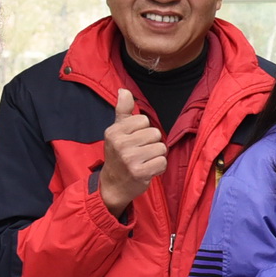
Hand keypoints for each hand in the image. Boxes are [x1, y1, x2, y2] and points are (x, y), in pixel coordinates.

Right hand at [100, 88, 165, 216]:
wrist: (113, 186)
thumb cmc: (118, 155)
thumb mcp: (117, 132)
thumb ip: (123, 111)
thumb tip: (124, 90)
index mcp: (114, 131)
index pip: (144, 120)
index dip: (143, 131)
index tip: (134, 141)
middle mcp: (120, 144)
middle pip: (155, 133)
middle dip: (152, 144)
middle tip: (140, 153)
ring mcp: (129, 159)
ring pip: (161, 148)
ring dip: (156, 156)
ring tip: (144, 162)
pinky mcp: (139, 172)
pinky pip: (162, 162)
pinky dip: (159, 168)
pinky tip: (148, 170)